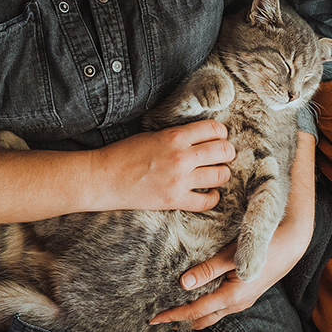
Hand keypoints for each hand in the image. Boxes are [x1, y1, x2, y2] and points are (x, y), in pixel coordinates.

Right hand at [91, 119, 234, 211]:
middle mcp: (182, 157)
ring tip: (215, 172)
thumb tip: (204, 137)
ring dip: (222, 173)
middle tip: (222, 155)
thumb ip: (179, 135)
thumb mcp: (154, 134)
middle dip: (227, 152)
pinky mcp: (175, 200)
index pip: (215, 129)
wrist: (104, 177)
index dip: (221, 133)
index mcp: (175, 136)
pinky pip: (208, 202)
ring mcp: (180, 181)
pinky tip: (210, 192)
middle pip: (224, 151)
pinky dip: (214, 197)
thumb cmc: (125, 153)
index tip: (218, 137)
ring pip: (221, 175)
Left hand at [150, 130, 316, 328]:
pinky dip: (208, 307)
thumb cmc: (263, 245)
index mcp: (232, 296)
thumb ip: (207, 270)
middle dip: (182, 319)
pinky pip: (223, 306)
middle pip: (203, 318)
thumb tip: (184, 284)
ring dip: (195, 313)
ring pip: (214, 313)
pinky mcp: (248, 293)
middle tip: (161, 317)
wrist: (293, 242)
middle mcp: (237, 303)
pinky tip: (201, 297)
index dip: (173, 316)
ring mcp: (244, 300)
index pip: (195, 312)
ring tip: (177, 309)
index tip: (154, 318)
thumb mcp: (231, 255)